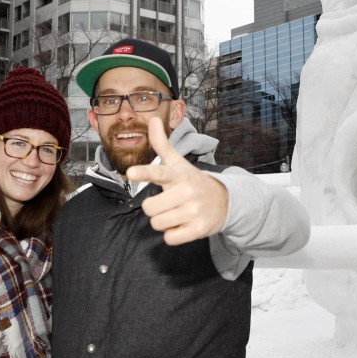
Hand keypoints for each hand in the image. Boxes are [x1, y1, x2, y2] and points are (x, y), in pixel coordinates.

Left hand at [126, 117, 228, 245]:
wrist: (225, 200)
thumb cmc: (193, 182)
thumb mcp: (178, 163)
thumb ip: (162, 144)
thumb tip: (153, 119)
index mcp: (179, 175)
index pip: (159, 172)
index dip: (144, 173)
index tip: (132, 172)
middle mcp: (187, 191)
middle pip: (149, 208)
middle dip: (154, 209)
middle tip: (168, 203)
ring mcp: (194, 211)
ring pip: (158, 224)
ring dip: (163, 222)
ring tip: (176, 213)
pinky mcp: (199, 229)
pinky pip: (170, 238)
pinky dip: (173, 234)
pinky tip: (183, 225)